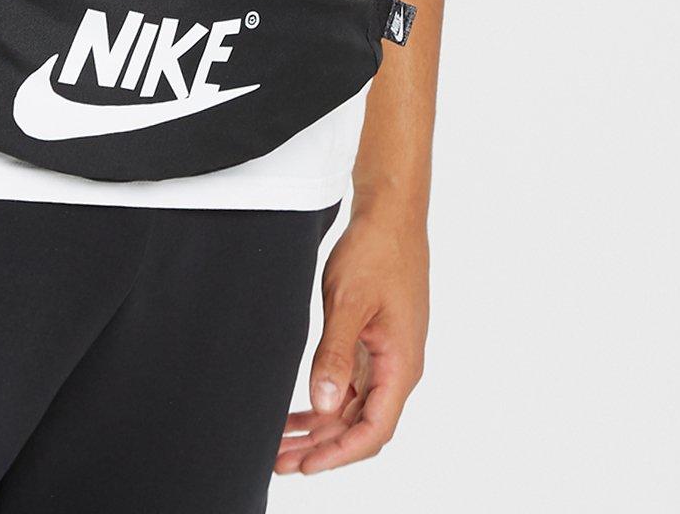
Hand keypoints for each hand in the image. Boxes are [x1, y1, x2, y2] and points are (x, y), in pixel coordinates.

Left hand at [275, 198, 428, 475]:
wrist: (391, 215)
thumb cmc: (376, 251)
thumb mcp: (349, 301)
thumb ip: (336, 354)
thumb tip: (325, 404)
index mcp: (400, 364)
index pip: (374, 429)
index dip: (339, 453)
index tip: (306, 465)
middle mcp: (397, 367)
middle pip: (361, 426)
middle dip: (322, 448)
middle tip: (279, 462)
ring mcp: (386, 356)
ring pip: (353, 408)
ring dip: (320, 428)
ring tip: (281, 445)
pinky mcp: (374, 343)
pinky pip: (351, 386)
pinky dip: (325, 402)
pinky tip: (299, 414)